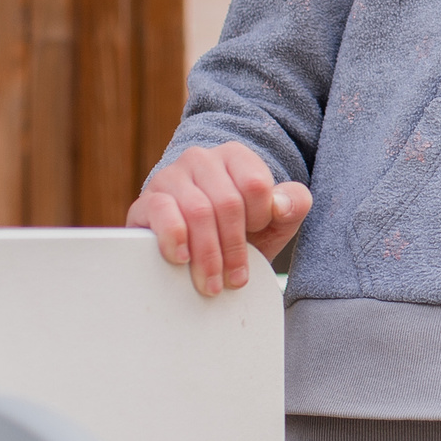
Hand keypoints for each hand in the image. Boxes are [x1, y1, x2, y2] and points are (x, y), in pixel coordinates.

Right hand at [127, 142, 311, 295]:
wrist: (196, 244)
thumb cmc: (238, 229)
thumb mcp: (275, 220)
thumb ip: (294, 205)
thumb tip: (280, 205)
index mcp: (235, 156)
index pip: (255, 184)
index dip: (260, 218)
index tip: (257, 236)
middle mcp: (201, 159)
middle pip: (227, 203)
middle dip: (234, 249)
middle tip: (235, 280)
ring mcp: (171, 177)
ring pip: (198, 212)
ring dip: (208, 255)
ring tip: (212, 283)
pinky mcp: (147, 200)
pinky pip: (162, 212)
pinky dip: (174, 238)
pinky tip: (182, 258)